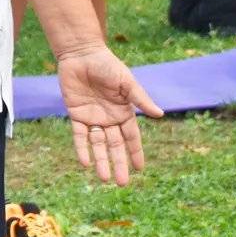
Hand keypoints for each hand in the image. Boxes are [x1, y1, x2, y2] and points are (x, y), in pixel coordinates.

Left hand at [55, 47, 161, 185]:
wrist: (82, 53)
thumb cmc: (107, 65)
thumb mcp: (127, 82)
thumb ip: (140, 99)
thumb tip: (159, 115)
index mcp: (123, 111)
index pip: (131, 137)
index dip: (135, 152)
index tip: (140, 169)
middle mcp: (109, 118)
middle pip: (115, 145)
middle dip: (119, 163)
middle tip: (122, 183)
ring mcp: (92, 118)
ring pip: (98, 144)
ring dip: (101, 161)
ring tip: (104, 179)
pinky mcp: (76, 114)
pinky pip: (79, 135)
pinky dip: (82, 148)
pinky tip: (85, 162)